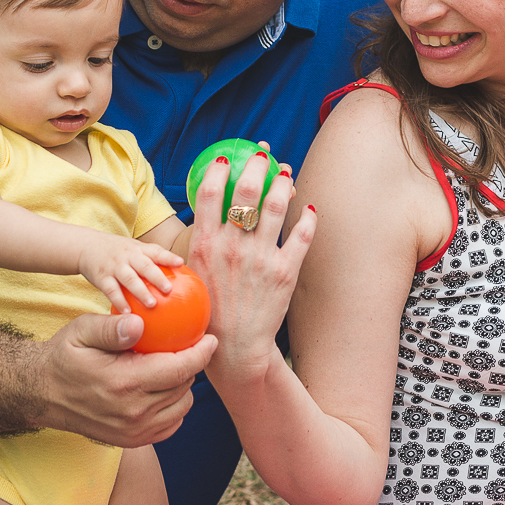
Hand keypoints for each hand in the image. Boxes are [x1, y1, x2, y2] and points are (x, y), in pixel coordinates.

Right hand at [32, 311, 216, 446]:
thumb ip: (113, 327)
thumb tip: (140, 322)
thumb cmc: (65, 355)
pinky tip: (164, 388)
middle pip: (184, 386)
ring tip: (174, 366)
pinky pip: (170, 424)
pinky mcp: (132, 441)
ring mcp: (133, 431)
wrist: (42, 393)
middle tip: (189, 346)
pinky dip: (174, 406)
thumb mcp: (82, 331)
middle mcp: (132, 412)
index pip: (179, 369)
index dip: (201, 353)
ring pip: (180, 407)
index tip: (211, 339)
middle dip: (192, 365)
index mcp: (124, 382)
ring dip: (183, 385)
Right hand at [78, 238, 183, 312]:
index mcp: (138, 249)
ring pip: (129, 278)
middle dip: (157, 277)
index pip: (155, 251)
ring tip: (152, 304)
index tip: (180, 262)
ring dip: (141, 291)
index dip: (168, 256)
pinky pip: (111, 290)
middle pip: (144, 265)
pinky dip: (119, 301)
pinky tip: (127, 313)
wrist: (86, 245)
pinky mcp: (101, 277)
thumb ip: (152, 262)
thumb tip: (178, 280)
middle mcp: (128, 256)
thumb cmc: (118, 252)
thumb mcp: (134, 250)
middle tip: (169, 290)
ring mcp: (114, 266)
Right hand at [186, 149, 316, 384]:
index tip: (225, 159)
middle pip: (246, 190)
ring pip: (276, 206)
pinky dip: (308, 218)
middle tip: (263, 155)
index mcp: (205, 244)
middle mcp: (232, 247)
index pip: (208, 193)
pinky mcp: (285, 273)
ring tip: (286, 174)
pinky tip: (309, 209)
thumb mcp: (195, 272)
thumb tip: (207, 211)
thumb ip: (201, 242)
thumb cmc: (210, 310)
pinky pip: (301, 235)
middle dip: (256, 164)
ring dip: (283, 183)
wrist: (234, 350)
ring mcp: (260, 258)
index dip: (217, 170)